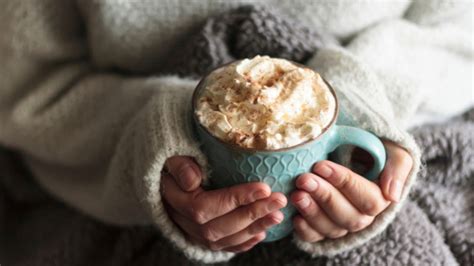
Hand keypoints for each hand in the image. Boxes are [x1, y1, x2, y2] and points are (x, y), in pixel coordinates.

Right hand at [161, 156, 286, 251]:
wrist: (166, 179)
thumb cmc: (174, 163)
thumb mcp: (172, 157)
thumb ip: (180, 166)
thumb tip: (192, 180)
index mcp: (176, 201)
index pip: (206, 206)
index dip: (236, 199)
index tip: (264, 188)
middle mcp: (185, 223)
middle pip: (219, 226)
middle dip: (253, 214)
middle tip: (279, 200)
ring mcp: (195, 234)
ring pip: (226, 239)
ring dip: (255, 228)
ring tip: (278, 215)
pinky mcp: (204, 239)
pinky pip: (225, 247)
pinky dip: (245, 242)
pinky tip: (263, 232)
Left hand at [290, 140, 412, 242]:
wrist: (350, 149)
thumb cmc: (370, 148)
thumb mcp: (393, 149)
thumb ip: (398, 166)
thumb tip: (392, 195)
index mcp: (381, 197)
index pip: (367, 198)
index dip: (344, 183)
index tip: (321, 165)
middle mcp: (362, 215)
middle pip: (348, 216)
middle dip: (324, 197)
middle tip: (303, 179)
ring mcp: (341, 223)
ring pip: (331, 228)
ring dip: (312, 213)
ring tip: (296, 195)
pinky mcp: (322, 227)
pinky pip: (315, 237)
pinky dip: (305, 230)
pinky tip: (294, 217)